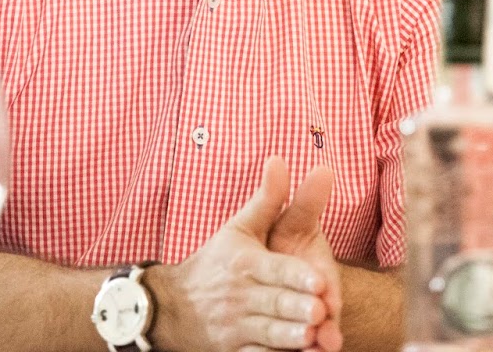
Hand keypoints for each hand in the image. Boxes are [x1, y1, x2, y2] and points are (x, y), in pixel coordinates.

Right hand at [148, 157, 331, 351]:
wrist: (171, 305)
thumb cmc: (215, 263)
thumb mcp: (239, 228)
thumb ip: (267, 199)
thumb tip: (280, 159)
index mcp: (244, 263)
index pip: (274, 269)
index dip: (296, 276)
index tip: (319, 281)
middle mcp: (239, 295)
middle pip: (273, 303)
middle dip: (296, 307)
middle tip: (321, 312)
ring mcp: (235, 326)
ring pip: (266, 333)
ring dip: (288, 337)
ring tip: (312, 337)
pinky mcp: (233, 351)